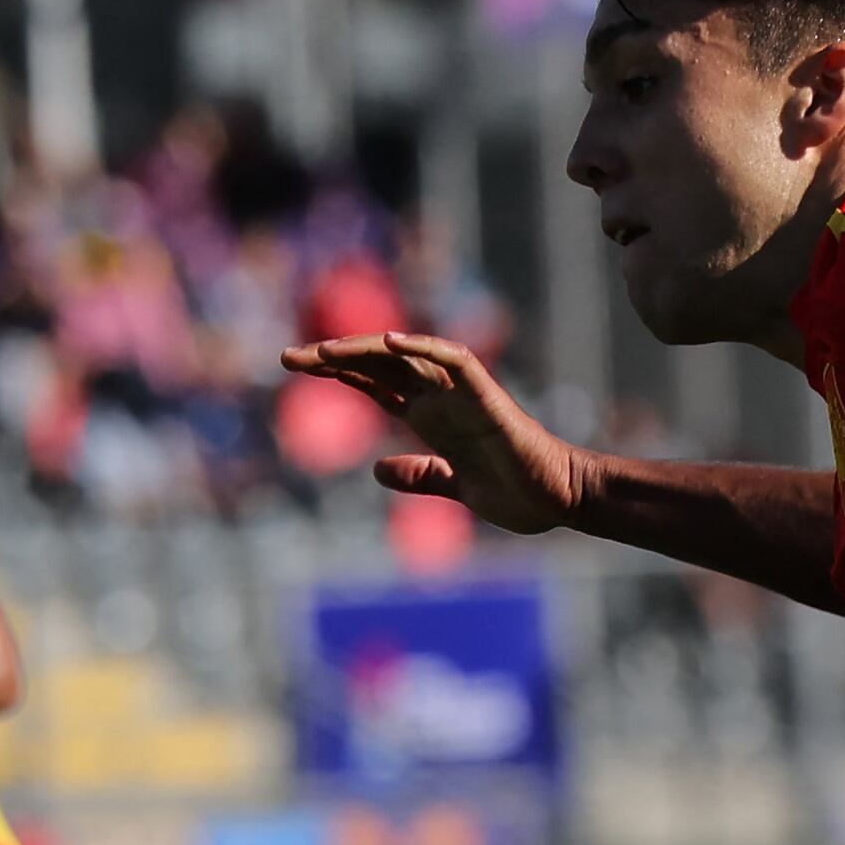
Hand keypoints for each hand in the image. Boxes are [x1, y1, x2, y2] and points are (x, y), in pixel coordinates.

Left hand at [281, 333, 595, 535]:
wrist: (558, 501)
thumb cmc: (516, 493)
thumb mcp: (453, 488)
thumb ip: (421, 476)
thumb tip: (378, 471)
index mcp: (430, 417)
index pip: (374, 384)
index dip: (335, 371)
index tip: (292, 366)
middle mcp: (441, 399)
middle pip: (379, 365)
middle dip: (333, 356)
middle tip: (286, 357)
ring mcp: (463, 395)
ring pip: (409, 357)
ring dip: (366, 349)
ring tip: (324, 350)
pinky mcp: (489, 398)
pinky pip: (456, 362)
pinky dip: (425, 349)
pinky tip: (391, 343)